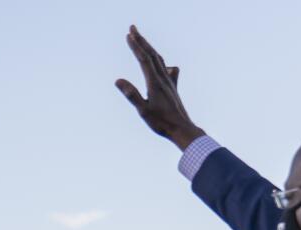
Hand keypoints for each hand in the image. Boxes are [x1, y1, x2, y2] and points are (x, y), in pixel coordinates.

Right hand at [115, 25, 204, 149]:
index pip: (144, 59)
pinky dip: (161, 62)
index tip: (129, 35)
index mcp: (155, 83)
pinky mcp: (173, 87)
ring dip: (150, 48)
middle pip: (152, 54)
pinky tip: (163, 65)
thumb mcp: (143, 111)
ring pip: (159, 60)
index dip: (136, 46)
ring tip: (142, 41)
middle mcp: (163, 79)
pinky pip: (167, 69)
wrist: (182, 129)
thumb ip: (131, 95)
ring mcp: (169, 82)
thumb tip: (118, 80)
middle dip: (142, 41)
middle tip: (133, 29)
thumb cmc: (161, 123)